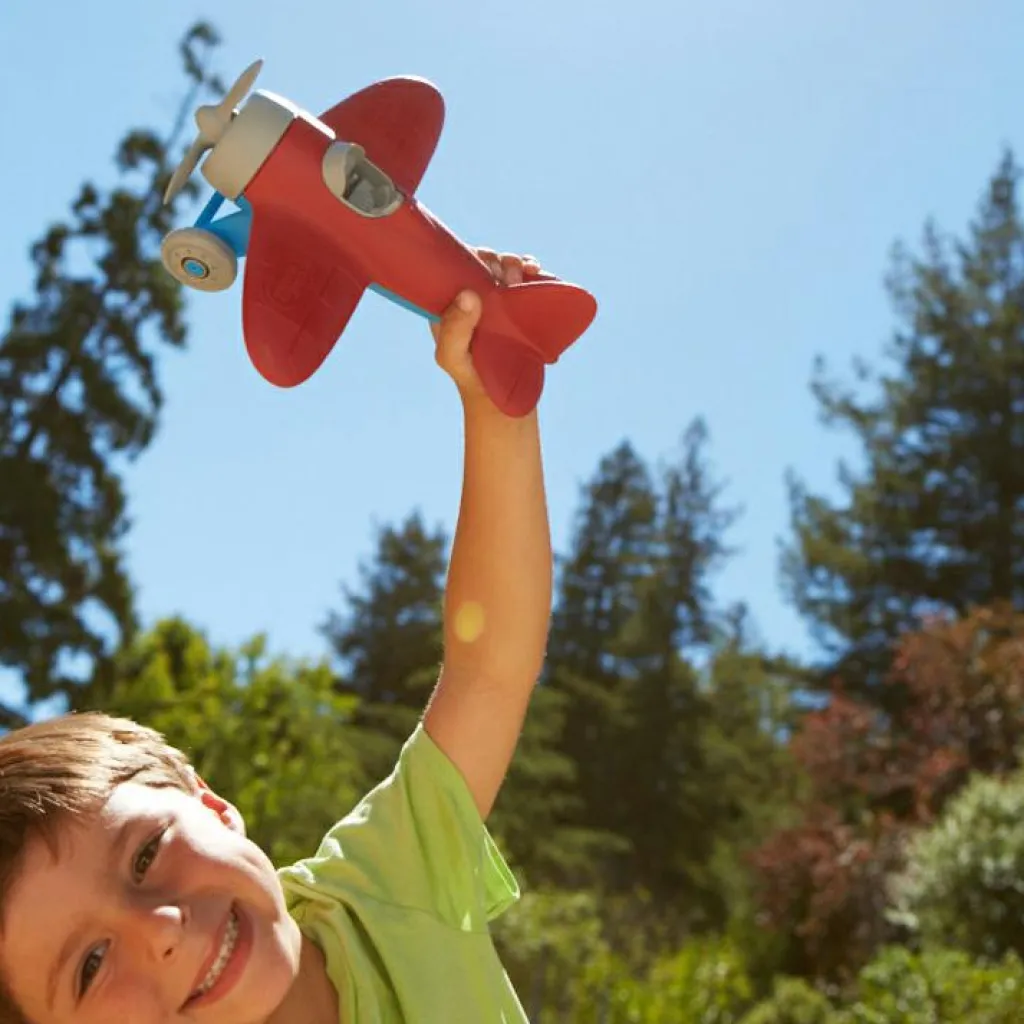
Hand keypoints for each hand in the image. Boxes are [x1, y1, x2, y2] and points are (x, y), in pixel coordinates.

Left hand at [431, 248, 543, 403]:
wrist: (502, 399)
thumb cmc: (471, 378)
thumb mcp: (452, 358)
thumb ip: (454, 331)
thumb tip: (469, 294)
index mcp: (449, 303)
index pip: (456, 265)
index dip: (471, 257)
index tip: (486, 266)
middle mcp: (472, 298)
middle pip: (484, 263)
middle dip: (498, 260)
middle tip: (508, 276)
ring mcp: (497, 303)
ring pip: (507, 268)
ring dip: (517, 263)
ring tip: (524, 274)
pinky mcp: (519, 309)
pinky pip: (527, 282)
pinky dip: (533, 272)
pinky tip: (536, 273)